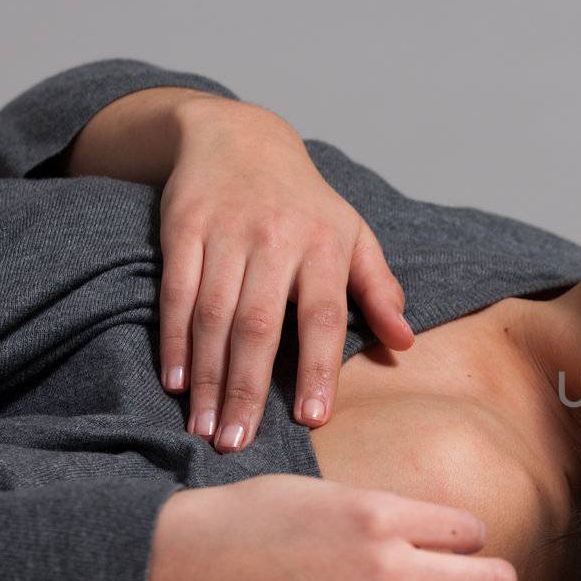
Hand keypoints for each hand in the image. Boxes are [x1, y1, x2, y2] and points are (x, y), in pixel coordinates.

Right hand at [157, 97, 413, 451]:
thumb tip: (405, 343)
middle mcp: (275, 240)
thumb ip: (379, 289)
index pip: (323, 316)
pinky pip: (176, 293)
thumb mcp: (354, 234)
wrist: (239, 137)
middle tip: (238, 443)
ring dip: (208, 376)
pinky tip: (176, 382)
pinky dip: (174, 340)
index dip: (317, 367)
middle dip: (247, 387)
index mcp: (325, 246)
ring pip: (214, 316)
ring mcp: (225, 234)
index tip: (311, 417)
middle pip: (259, 325)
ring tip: (205, 427)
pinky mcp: (182, 230)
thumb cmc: (307, 202)